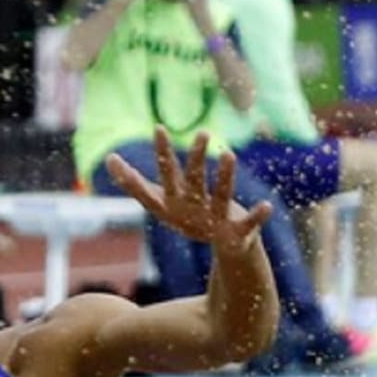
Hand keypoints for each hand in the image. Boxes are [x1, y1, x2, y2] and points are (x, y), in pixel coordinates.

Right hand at [105, 127, 272, 251]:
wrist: (220, 247)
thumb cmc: (187, 217)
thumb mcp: (158, 202)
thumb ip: (133, 182)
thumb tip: (108, 158)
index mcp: (173, 202)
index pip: (164, 175)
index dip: (163, 154)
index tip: (161, 129)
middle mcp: (192, 210)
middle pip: (193, 183)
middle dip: (196, 160)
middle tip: (203, 133)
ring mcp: (214, 222)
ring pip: (220, 197)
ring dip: (225, 178)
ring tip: (229, 154)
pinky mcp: (236, 232)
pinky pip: (249, 223)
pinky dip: (257, 216)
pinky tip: (267, 206)